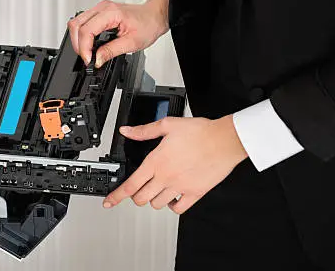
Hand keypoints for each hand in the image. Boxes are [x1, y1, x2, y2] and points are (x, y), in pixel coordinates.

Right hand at [68, 0, 169, 67]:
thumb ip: (111, 51)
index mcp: (111, 13)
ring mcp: (99, 9)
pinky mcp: (98, 13)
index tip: (89, 60)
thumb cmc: (148, 24)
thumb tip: (96, 60)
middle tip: (87, 58)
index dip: (84, 48)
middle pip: (76, 25)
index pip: (86, 30)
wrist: (154, 15)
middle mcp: (102, 8)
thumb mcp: (132, 43)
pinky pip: (82, 22)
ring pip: (76, 23)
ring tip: (87, 52)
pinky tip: (89, 44)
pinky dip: (82, 35)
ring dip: (77, 40)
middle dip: (78, 45)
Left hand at [103, 116, 247, 213]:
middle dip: (135, 196)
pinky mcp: (195, 193)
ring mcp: (180, 187)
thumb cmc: (200, 132)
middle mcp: (166, 177)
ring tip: (155, 190)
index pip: (131, 184)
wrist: (225, 140)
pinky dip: (172, 206)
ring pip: (157, 204)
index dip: (116, 196)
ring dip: (152, 200)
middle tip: (137, 190)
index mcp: (156, 161)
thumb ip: (144, 130)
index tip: (109, 202)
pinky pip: (179, 208)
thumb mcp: (167, 125)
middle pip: (141, 198)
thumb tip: (127, 131)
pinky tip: (172, 198)